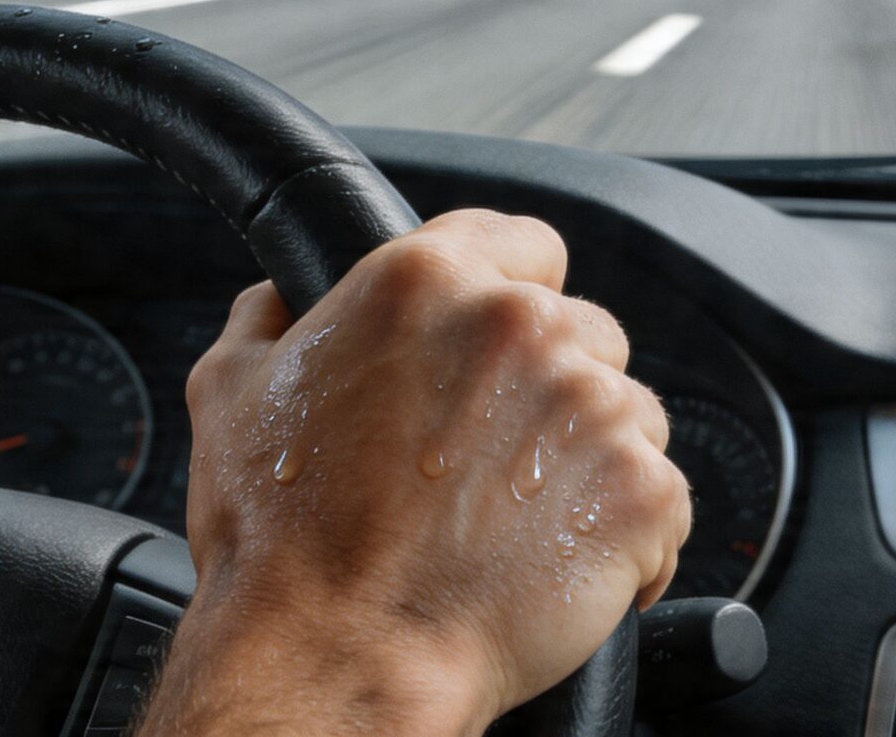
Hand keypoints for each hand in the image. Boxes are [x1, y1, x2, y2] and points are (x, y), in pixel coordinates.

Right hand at [150, 211, 690, 734]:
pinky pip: (665, 496)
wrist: (336, 653)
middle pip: (583, 328)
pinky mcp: (638, 490)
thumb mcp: (230, 392)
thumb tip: (279, 294)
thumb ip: (267, 316)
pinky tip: (563, 565)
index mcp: (425, 281)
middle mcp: (517, 325)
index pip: (526, 243)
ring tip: (521, 521)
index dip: (513, 293)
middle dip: (549, 388)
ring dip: (589, 459)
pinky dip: (631, 535)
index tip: (499, 348)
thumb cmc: (281, 538)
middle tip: (491, 459)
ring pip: (629, 410)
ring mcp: (588, 405)